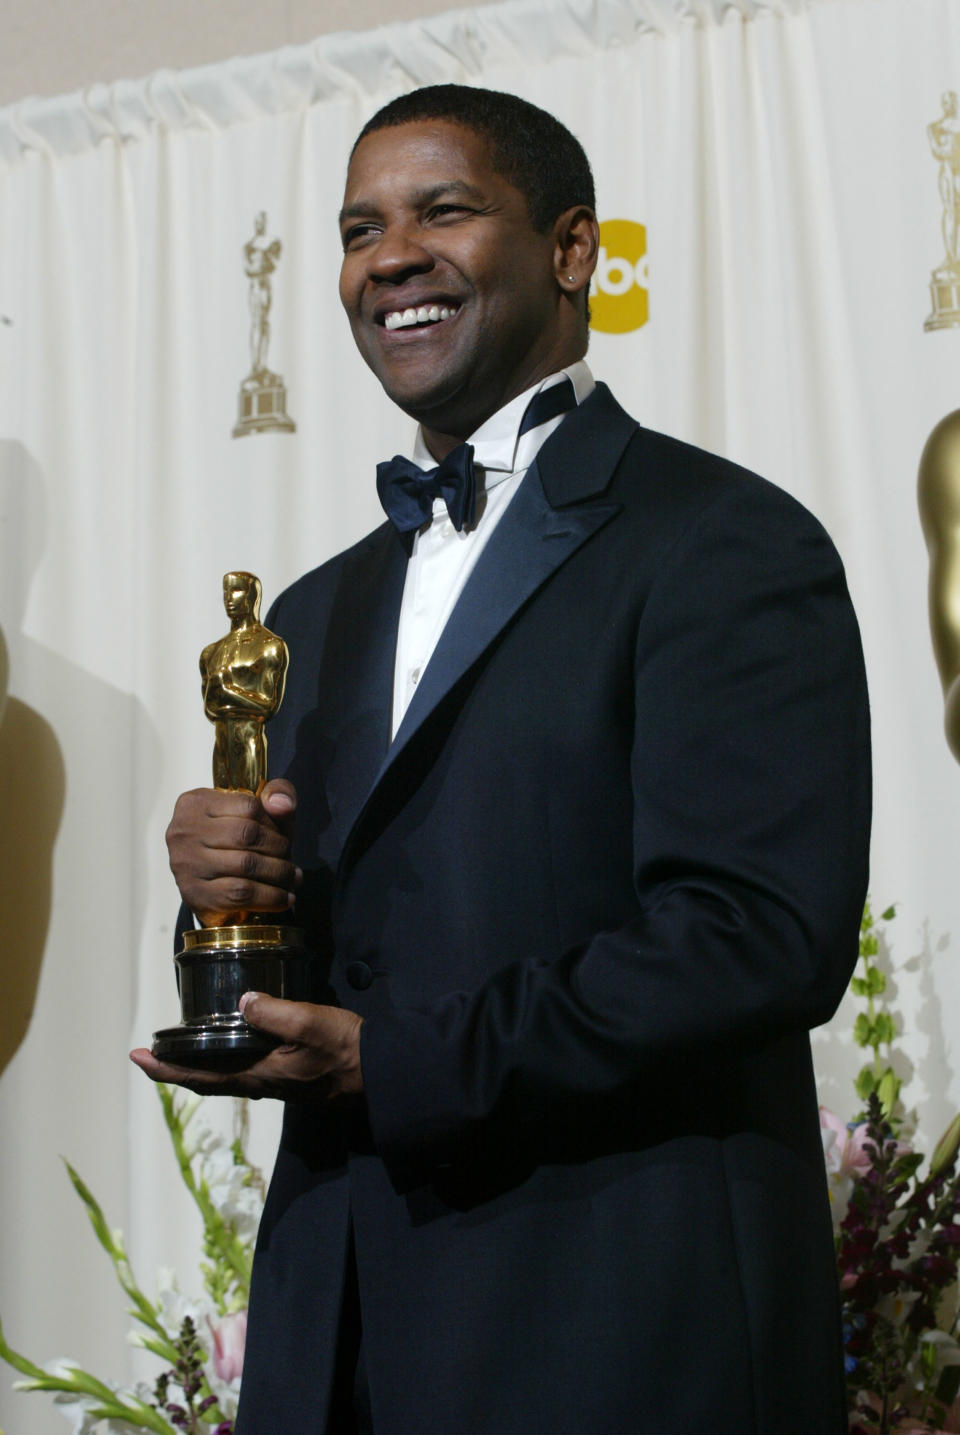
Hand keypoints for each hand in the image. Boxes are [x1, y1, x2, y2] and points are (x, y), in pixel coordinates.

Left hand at [129, 992, 363, 1100]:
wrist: (382, 1072)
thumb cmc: (347, 1049)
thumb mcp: (311, 1024)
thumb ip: (275, 1013)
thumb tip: (242, 1001)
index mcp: (259, 1076)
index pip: (200, 1078)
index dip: (166, 1070)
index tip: (138, 1058)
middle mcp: (260, 1084)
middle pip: (206, 1080)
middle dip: (175, 1067)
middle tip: (150, 1051)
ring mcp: (274, 1081)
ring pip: (224, 1074)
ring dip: (198, 1063)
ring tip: (181, 1043)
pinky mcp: (288, 1073)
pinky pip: (243, 1067)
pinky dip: (223, 1056)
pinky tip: (230, 1038)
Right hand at [165, 778, 300, 926]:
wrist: (205, 883)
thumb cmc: (233, 841)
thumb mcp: (256, 811)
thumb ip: (276, 794)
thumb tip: (283, 805)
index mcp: (197, 802)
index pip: (248, 806)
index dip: (275, 823)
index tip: (285, 837)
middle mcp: (185, 831)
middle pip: (247, 835)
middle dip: (279, 850)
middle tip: (292, 862)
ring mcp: (187, 863)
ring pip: (246, 865)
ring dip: (279, 874)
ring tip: (293, 878)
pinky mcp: (194, 894)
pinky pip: (241, 894)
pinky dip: (270, 897)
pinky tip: (284, 898)